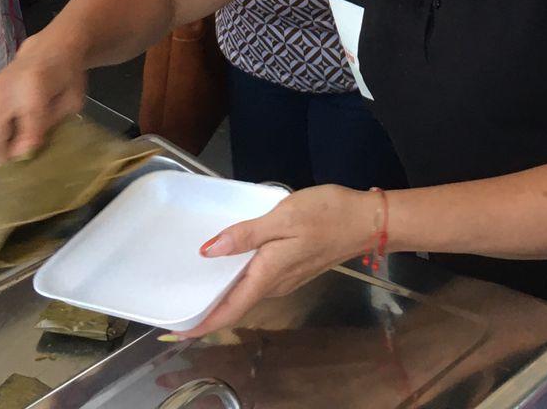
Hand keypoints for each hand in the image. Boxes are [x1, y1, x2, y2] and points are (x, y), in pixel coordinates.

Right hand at [0, 28, 87, 161]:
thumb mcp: (71, 104)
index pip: (24, 138)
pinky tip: (16, 124)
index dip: (30, 153)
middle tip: (26, 151)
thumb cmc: (66, 76)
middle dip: (8, 156)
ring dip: (3, 146)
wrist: (50, 48)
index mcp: (31, 92)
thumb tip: (23, 154)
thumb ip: (48, 127)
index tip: (39, 151)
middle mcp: (1, 93)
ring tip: (23, 134)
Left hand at [186, 185, 378, 337]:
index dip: (203, 323)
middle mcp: (276, 284)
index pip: (230, 309)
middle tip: (178, 304)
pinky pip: (259, 280)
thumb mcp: (282, 217)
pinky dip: (240, 279)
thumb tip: (209, 250)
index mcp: (269, 274)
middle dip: (208, 309)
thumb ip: (245, 234)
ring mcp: (287, 278)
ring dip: (224, 293)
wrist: (368, 220)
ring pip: (248, 292)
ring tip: (196, 283)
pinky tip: (230, 262)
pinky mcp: (295, 268)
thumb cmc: (327, 215)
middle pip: (237, 304)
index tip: (177, 331)